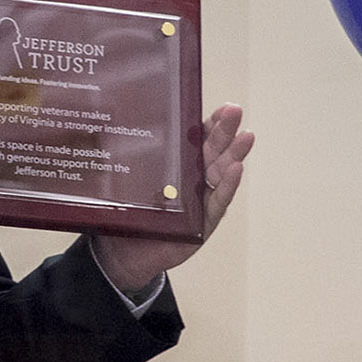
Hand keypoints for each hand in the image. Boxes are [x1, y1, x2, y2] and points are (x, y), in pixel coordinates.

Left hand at [93, 103, 253, 293]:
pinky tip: (236, 169)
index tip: (220, 107)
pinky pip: (216, 203)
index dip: (209, 124)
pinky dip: (227, 186)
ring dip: (234, 154)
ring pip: (221, 174)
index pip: (196, 141)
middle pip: (212, 152)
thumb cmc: (129, 214)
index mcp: (178, 166)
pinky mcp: (202, 224)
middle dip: (224, 131)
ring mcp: (201, 202)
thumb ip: (130, 162)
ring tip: (245, 137)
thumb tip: (115, 124)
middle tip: (235, 110)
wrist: (122, 255)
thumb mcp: (128, 183)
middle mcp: (194, 181)